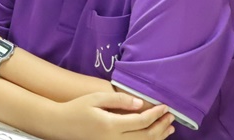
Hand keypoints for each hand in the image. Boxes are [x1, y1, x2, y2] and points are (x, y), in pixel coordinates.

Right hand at [58, 93, 173, 139]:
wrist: (62, 124)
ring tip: (169, 127)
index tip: (165, 106)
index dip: (156, 114)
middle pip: (146, 136)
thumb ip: (118, 99)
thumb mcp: (96, 98)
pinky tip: (154, 136)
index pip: (141, 122)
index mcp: (111, 125)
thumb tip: (140, 102)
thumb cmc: (78, 107)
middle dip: (161, 126)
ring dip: (158, 136)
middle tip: (171, 115)